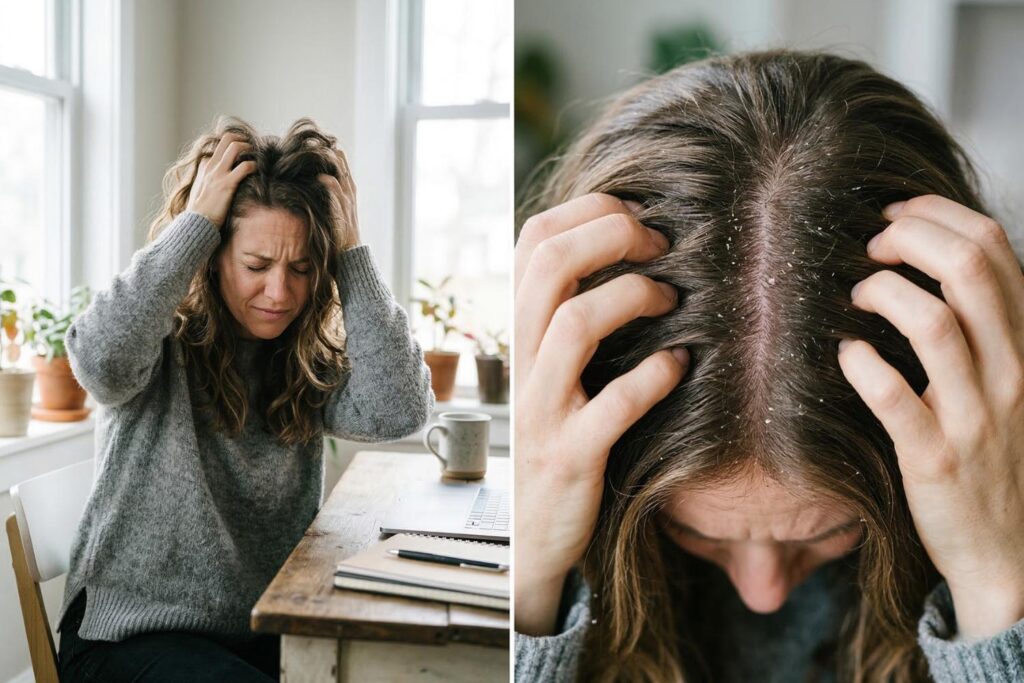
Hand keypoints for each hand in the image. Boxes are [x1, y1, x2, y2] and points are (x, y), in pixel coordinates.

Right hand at [185, 133, 255, 228]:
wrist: (196, 224)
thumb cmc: (202, 211)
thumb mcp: (202, 190)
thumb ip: (210, 181)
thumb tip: (221, 182)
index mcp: (205, 166)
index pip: (220, 145)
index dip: (235, 144)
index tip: (246, 150)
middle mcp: (211, 166)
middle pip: (227, 139)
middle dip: (244, 139)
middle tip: (254, 147)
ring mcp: (218, 174)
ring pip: (235, 147)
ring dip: (250, 148)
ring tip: (259, 155)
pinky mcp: (227, 184)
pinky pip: (245, 167)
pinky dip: (255, 165)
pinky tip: (259, 170)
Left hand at [319, 148, 359, 253]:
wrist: (351, 259)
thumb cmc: (338, 239)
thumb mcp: (332, 215)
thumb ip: (325, 201)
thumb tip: (309, 188)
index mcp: (347, 193)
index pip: (341, 165)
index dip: (330, 153)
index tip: (316, 143)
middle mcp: (350, 194)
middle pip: (342, 165)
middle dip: (329, 152)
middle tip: (315, 139)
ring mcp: (348, 203)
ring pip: (342, 175)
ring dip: (330, 163)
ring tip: (318, 151)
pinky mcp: (344, 213)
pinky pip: (338, 194)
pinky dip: (329, 184)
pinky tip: (320, 178)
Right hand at [514, 193, 688, 634]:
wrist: (532, 532)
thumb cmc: (558, 434)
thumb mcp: (552, 367)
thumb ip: (570, 311)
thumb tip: (627, 245)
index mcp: (519, 330)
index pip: (534, 238)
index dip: (589, 211)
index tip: (640, 218)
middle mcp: (522, 360)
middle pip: (550, 264)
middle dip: (615, 236)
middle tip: (662, 245)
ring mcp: (542, 409)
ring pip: (574, 324)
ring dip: (634, 297)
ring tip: (672, 300)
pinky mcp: (570, 455)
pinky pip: (614, 404)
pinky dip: (656, 376)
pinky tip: (682, 366)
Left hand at [838, 194, 1023, 639]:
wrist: (1009, 551)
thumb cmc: (995, 454)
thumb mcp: (1006, 378)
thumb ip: (982, 323)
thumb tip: (927, 257)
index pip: (995, 248)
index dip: (937, 215)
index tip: (895, 216)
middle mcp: (1012, 370)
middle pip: (969, 269)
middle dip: (909, 237)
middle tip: (869, 247)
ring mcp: (976, 415)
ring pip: (935, 324)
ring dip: (882, 292)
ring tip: (855, 294)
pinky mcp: (935, 457)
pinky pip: (895, 398)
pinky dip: (862, 365)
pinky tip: (845, 354)